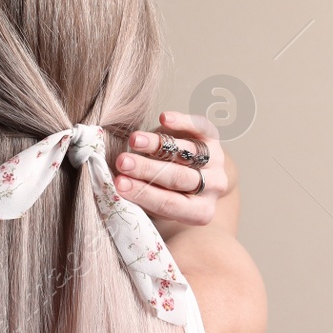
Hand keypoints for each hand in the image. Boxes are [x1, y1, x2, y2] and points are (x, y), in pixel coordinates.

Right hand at [111, 111, 230, 234]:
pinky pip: (201, 127)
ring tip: (134, 140)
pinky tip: (164, 119)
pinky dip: (183, 122)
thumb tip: (114, 186)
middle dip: (147, 169)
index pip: (169, 204)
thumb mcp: (158, 204)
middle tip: (122, 162)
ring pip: (186, 152)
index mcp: (200, 212)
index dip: (143, 193)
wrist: (199, 176)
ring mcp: (217, 162)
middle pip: (178, 178)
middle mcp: (214, 188)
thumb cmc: (169, 193)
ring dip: (157, 144)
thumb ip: (142, 198)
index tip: (118, 184)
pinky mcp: (214, 137)